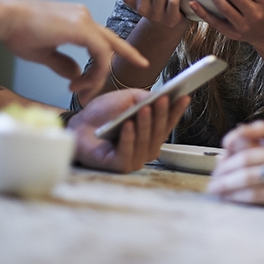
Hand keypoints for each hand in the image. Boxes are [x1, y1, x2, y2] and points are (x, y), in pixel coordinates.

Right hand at [0, 0, 149, 104]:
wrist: (3, 17)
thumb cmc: (17, 32)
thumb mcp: (43, 52)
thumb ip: (62, 63)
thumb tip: (76, 73)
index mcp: (76, 20)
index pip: (102, 37)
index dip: (115, 49)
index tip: (118, 64)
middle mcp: (84, 17)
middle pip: (112, 40)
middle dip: (129, 54)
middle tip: (144, 65)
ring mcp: (84, 20)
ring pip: (105, 52)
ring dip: (96, 76)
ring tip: (80, 90)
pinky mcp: (81, 28)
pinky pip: (100, 53)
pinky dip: (94, 71)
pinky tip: (80, 83)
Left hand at [67, 89, 189, 172]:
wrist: (79, 124)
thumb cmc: (105, 113)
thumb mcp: (128, 99)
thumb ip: (144, 98)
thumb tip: (160, 97)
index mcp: (152, 132)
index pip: (168, 122)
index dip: (177, 110)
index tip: (184, 97)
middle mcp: (147, 147)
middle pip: (159, 133)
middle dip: (161, 115)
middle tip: (162, 100)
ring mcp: (135, 158)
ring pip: (146, 143)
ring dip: (146, 126)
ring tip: (144, 110)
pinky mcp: (120, 166)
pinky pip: (128, 153)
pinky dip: (129, 139)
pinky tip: (128, 125)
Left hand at [207, 121, 263, 210]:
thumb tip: (238, 132)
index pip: (250, 146)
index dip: (229, 156)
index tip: (218, 164)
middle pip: (246, 163)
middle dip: (224, 173)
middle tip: (213, 181)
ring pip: (250, 181)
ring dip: (228, 187)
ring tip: (217, 190)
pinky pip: (258, 197)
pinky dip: (240, 198)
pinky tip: (231, 199)